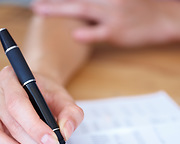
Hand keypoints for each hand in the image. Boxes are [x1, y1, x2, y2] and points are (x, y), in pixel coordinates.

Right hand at [0, 66, 82, 143]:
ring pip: (0, 141)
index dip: (34, 126)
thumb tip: (65, 133)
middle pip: (11, 125)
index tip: (54, 143)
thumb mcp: (64, 98)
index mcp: (12, 80)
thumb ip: (71, 113)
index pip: (18, 104)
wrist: (36, 93)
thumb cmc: (48, 95)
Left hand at [32, 0, 179, 46]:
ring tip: (40, 10)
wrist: (163, 18)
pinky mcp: (116, 32)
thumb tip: (81, 4)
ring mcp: (112, 14)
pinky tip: (74, 34)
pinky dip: (86, 33)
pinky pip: (97, 33)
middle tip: (35, 1)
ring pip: (81, 8)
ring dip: (58, 9)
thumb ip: (101, 0)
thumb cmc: (140, 7)